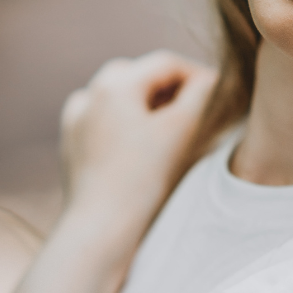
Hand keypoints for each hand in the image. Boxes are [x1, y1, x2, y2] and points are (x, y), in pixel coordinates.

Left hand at [60, 51, 216, 239]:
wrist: (101, 229)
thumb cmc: (144, 178)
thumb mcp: (182, 129)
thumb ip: (202, 94)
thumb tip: (211, 79)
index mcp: (115, 84)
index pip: (166, 63)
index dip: (198, 73)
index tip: (220, 91)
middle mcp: (89, 95)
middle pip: (140, 75)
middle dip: (171, 86)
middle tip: (198, 106)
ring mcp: (76, 120)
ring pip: (120, 97)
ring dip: (148, 103)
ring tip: (172, 125)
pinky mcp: (72, 145)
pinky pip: (104, 120)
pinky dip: (126, 122)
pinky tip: (143, 144)